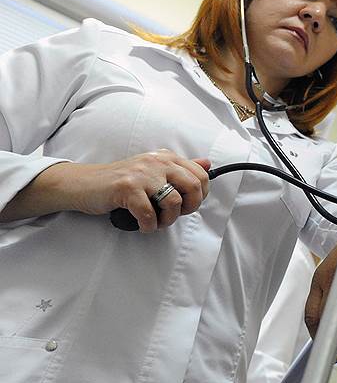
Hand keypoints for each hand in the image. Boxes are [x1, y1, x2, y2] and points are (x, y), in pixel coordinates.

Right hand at [70, 149, 209, 231]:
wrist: (84, 184)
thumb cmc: (120, 182)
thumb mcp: (153, 170)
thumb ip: (180, 169)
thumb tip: (207, 164)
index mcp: (166, 158)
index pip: (201, 175)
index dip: (201, 195)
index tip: (188, 205)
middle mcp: (157, 162)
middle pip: (193, 186)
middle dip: (189, 207)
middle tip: (174, 215)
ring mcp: (142, 174)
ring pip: (173, 201)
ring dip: (167, 220)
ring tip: (156, 222)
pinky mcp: (126, 188)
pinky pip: (148, 213)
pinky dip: (148, 225)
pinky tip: (142, 225)